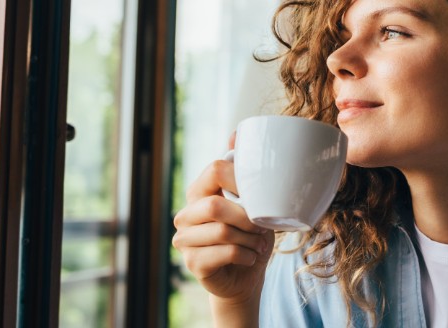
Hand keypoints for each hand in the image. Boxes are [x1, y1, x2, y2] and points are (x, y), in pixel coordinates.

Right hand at [172, 159, 274, 303]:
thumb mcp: (251, 202)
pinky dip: (246, 255)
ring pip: (223, 231)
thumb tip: (235, 134)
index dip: (241, 180)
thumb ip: (242, 173)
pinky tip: (250, 257)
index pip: (215, 169)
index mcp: (199, 191)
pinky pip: (225, 252)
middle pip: (215, 205)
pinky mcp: (192, 262)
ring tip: (258, 244)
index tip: (258, 197)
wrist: (245, 276)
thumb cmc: (248, 236)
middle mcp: (186, 213)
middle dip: (247, 218)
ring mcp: (185, 239)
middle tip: (262, 228)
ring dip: (250, 239)